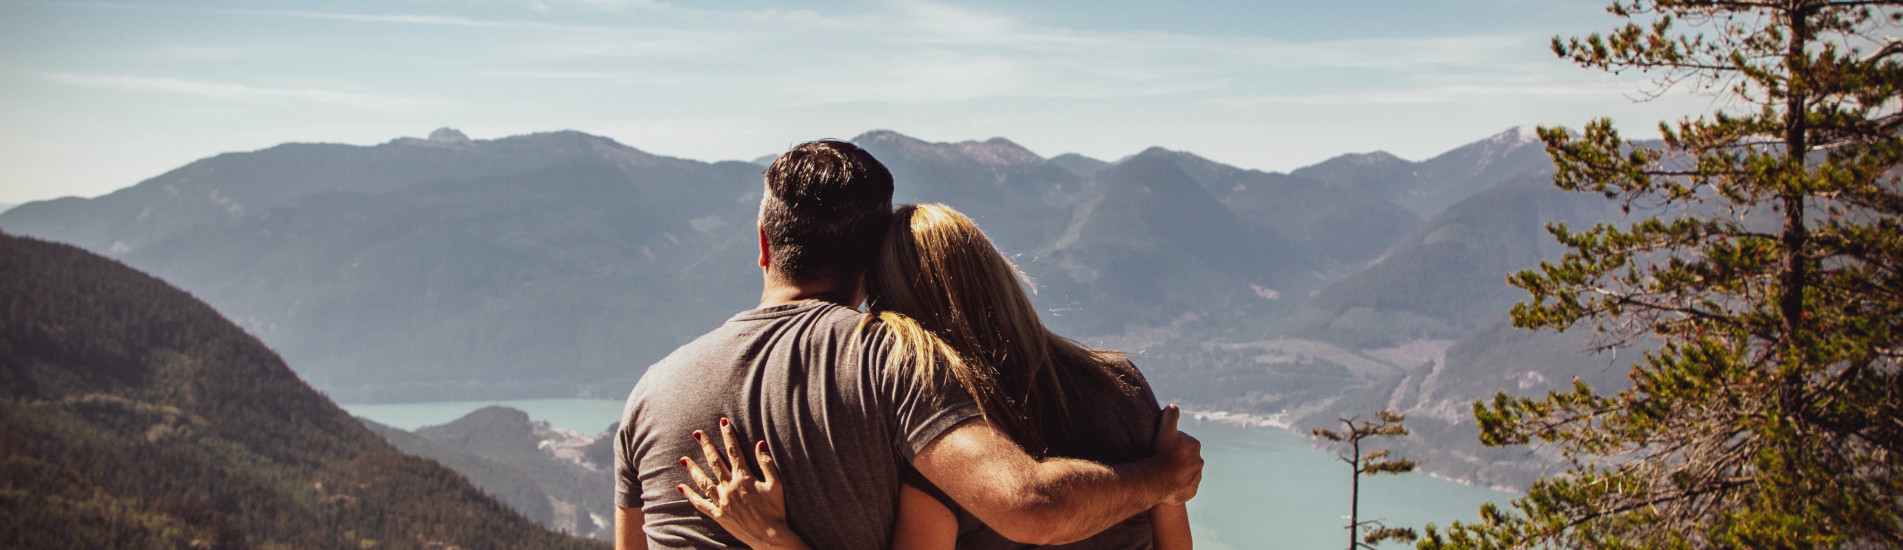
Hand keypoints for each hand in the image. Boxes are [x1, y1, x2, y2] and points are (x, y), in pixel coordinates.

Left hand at [679, 418, 809, 549]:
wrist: (769, 536)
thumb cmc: (776, 510)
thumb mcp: (776, 484)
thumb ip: (767, 463)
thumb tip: (760, 443)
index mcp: (744, 478)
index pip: (734, 451)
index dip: (728, 435)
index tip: (723, 421)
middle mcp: (729, 487)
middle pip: (714, 462)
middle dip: (706, 445)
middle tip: (697, 433)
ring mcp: (721, 501)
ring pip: (703, 481)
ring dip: (692, 469)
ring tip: (683, 459)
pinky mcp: (718, 514)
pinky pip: (700, 503)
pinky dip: (690, 495)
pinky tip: (681, 487)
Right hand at [1151, 405, 1202, 504]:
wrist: (1160, 478)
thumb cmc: (1162, 452)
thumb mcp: (1165, 429)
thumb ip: (1170, 415)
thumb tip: (1173, 406)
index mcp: (1194, 446)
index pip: (1183, 442)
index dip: (1171, 444)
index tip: (1161, 447)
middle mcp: (1199, 462)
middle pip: (1185, 458)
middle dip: (1176, 459)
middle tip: (1161, 460)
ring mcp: (1196, 478)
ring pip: (1186, 473)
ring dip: (1178, 473)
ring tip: (1163, 474)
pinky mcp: (1192, 492)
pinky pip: (1185, 488)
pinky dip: (1178, 487)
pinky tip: (1168, 485)